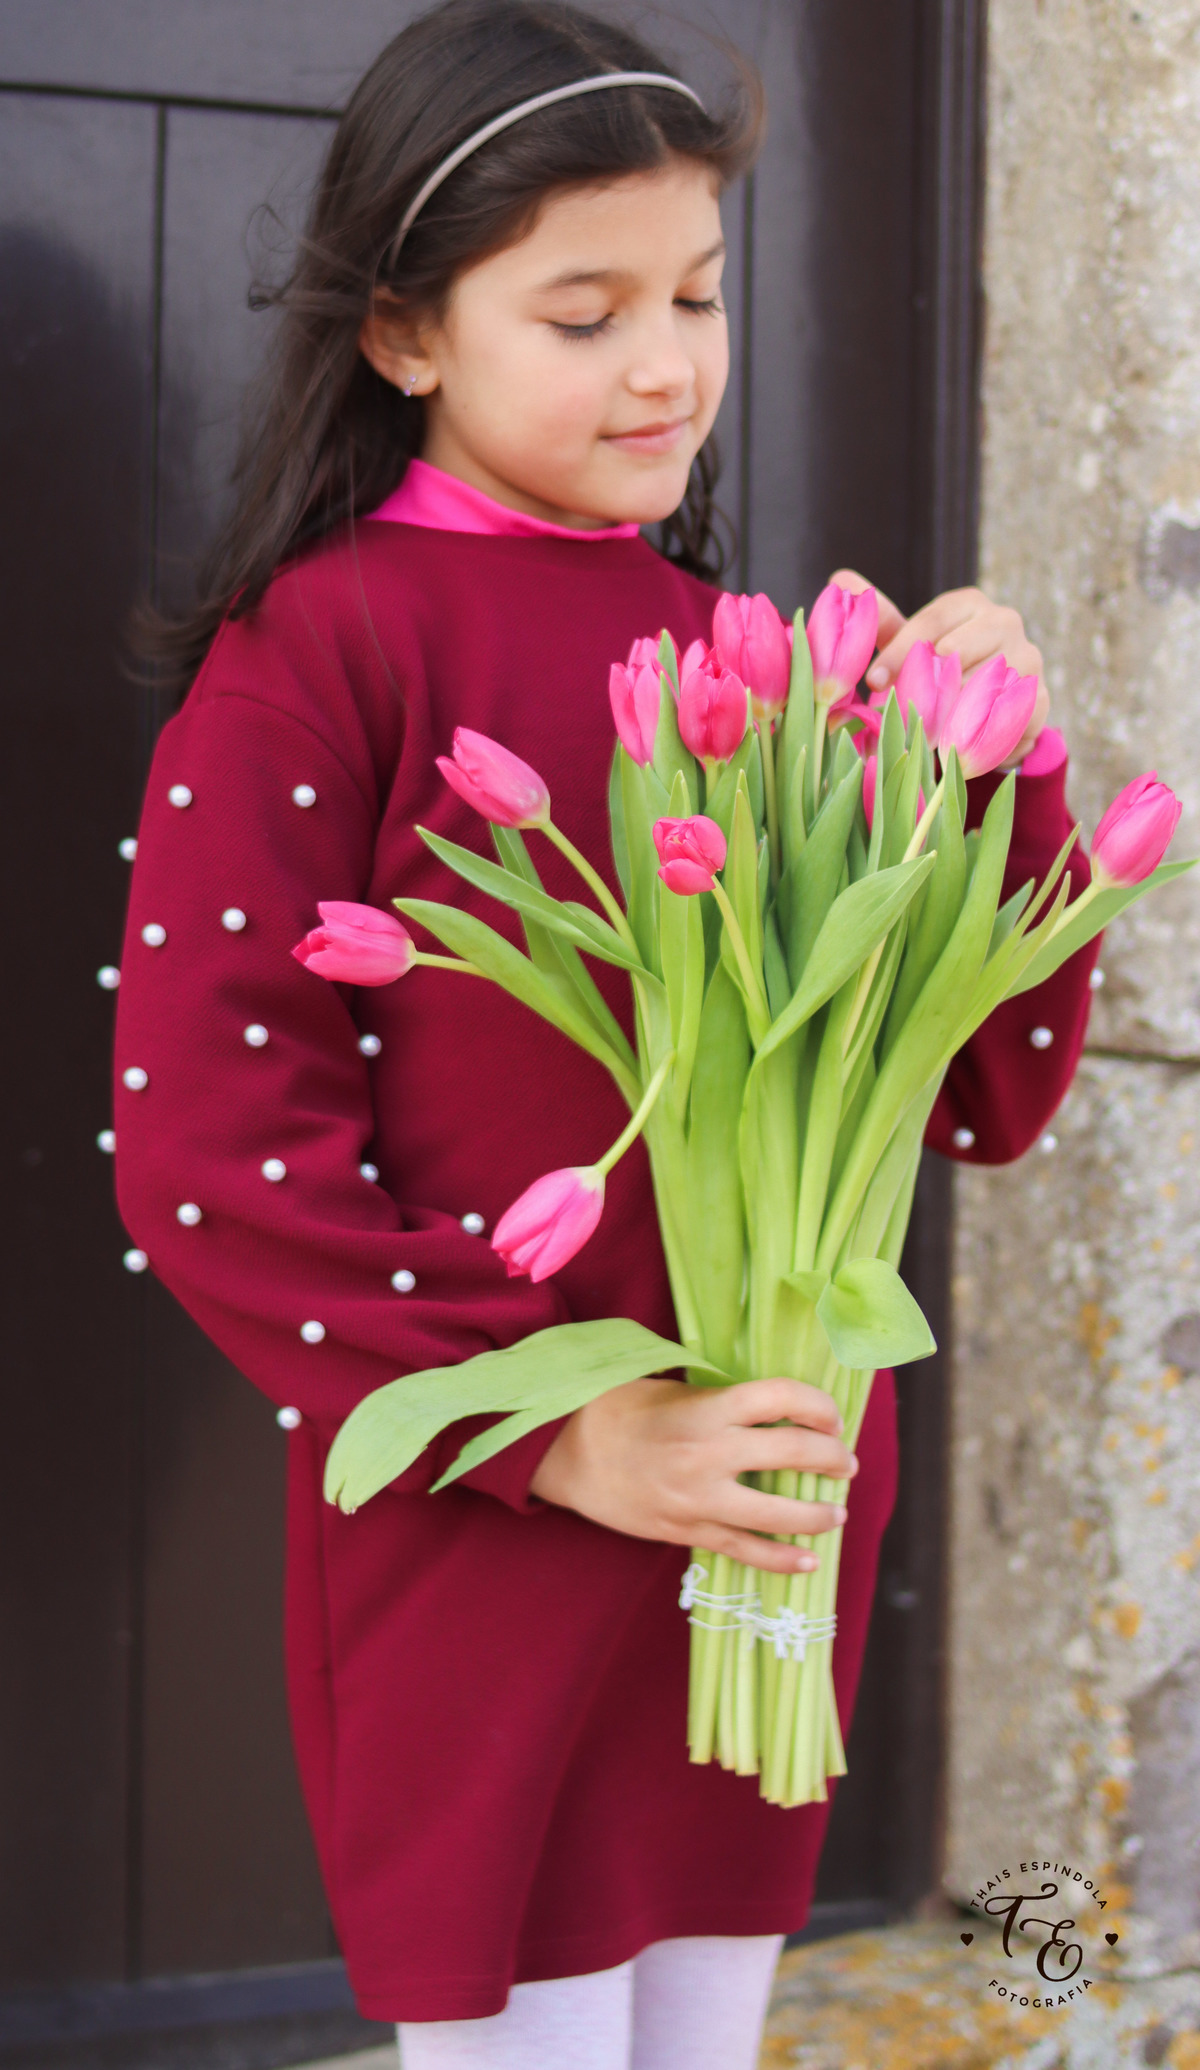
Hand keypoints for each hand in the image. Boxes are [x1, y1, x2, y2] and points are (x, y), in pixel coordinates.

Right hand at [529, 1376, 859, 1575]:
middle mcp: (709, 1452)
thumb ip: (720, 1397)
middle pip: (793, 1452)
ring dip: (818, 1514)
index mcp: (707, 1407)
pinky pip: (745, 1551)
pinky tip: (807, 1561)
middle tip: (845, 1462)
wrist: (565, 1452)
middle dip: (832, 1457)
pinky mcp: (688, 1530)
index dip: (819, 1404)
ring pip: (778, 1513)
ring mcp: (699, 1498)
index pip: (781, 1397)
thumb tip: (773, 1405)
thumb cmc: (617, 1409)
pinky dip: (781, 1560)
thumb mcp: (671, 1388)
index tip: (834, 1415)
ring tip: (837, 1513)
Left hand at [829, 567, 1049, 766]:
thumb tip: (839, 579)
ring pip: (982, 687)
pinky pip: (1009, 720)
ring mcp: (1029, 657)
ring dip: (949, 715)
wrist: (989, 705)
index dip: (899, 653)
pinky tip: (961, 751)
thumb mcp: (908, 645)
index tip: (871, 682)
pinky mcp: (1042, 697)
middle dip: (923, 685)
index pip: (931, 622)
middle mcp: (1004, 621)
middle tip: (897, 713)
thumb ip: (878, 619)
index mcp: (969, 604)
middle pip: (958, 651)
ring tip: (925, 737)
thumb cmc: (939, 669)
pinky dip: (982, 738)